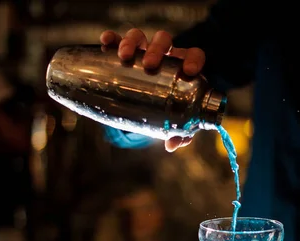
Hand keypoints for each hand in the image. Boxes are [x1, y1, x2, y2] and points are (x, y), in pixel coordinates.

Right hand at [100, 28, 205, 151]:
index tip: (189, 71)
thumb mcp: (174, 121)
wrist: (145, 106)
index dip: (193, 59)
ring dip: (132, 42)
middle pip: (163, 41)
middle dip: (156, 49)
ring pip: (139, 37)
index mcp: (182, 68)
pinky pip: (116, 40)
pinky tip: (106, 42)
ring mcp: (142, 52)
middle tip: (149, 64)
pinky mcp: (122, 52)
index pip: (193, 55)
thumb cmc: (166, 110)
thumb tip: (173, 144)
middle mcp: (164, 56)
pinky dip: (112, 39)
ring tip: (124, 56)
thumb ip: (179, 133)